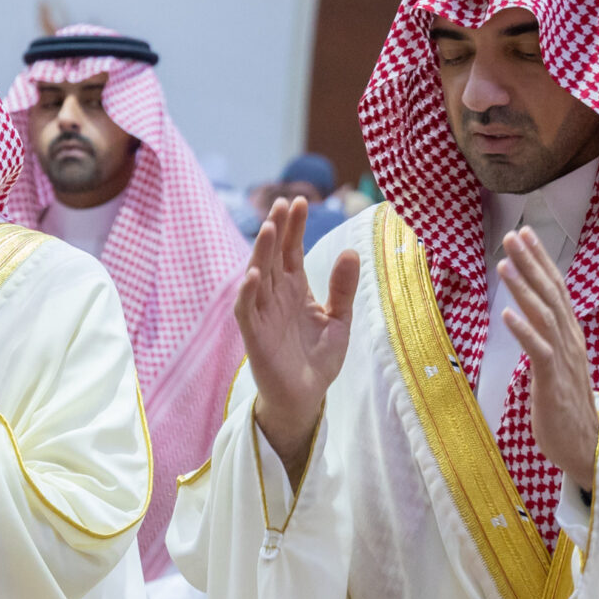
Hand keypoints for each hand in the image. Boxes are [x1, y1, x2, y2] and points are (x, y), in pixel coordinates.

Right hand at [237, 198, 358, 485]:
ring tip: (270, 228)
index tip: (300, 201)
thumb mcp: (339, 320)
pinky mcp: (255, 336)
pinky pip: (246, 311)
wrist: (305, 397)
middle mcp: (276, 297)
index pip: (292, 251)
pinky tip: (255, 275)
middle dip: (278, 230)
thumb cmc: (317, 359)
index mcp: (295, 290)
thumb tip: (352, 251)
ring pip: (258, 277)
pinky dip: (248, 293)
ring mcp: (263, 314)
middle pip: (274, 256)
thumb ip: (343, 288)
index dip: (295, 227)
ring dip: (262, 253)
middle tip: (283, 203)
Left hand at [497, 227, 598, 495]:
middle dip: (531, 263)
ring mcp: (563, 359)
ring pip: (544, 315)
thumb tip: (533, 314)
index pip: (556, 290)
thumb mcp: (558, 364)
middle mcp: (570, 340)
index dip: (541, 261)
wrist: (586, 445)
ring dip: (523, 288)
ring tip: (504, 264)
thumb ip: (549, 338)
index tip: (525, 235)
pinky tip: (506, 313)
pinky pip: (538, 350)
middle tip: (513, 235)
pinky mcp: (553, 380)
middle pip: (550, 294)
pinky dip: (523, 330)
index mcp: (570, 335)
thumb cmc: (567, 406)